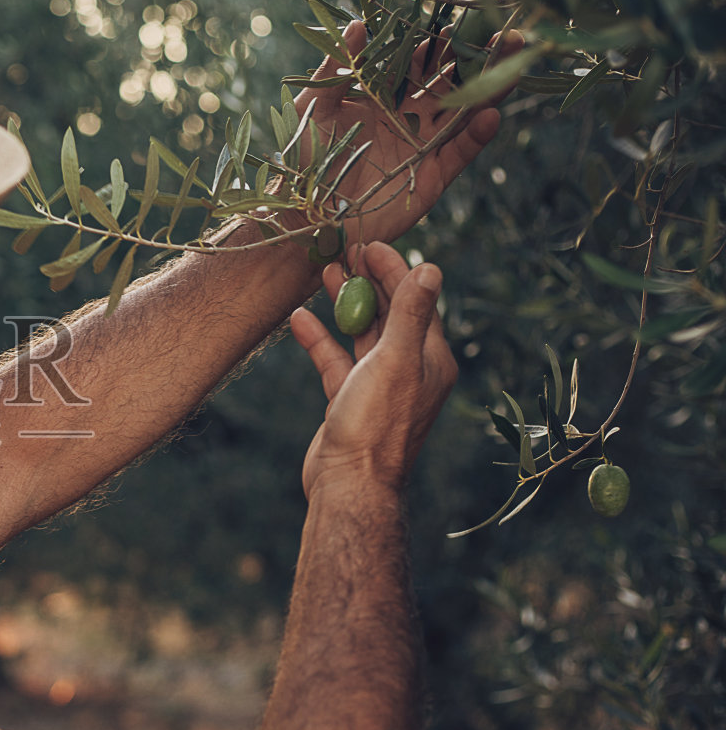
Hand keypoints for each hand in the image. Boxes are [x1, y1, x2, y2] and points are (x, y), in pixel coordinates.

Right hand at [289, 243, 457, 497]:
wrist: (350, 484)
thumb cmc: (376, 424)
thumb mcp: (395, 360)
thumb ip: (410, 314)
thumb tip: (430, 269)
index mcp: (430, 359)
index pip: (416, 302)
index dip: (396, 271)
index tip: (371, 246)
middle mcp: (408, 370)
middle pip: (389, 314)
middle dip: (368, 282)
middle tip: (346, 251)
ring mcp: (377, 385)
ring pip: (361, 334)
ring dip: (344, 304)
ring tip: (325, 273)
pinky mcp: (349, 400)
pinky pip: (335, 360)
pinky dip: (319, 338)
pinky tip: (300, 318)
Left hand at [291, 21, 525, 246]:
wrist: (302, 215)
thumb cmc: (301, 161)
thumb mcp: (313, 107)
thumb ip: (337, 67)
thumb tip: (359, 23)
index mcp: (382, 101)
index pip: (420, 66)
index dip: (441, 44)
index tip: (462, 18)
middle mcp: (409, 122)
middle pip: (453, 86)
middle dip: (483, 61)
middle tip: (512, 34)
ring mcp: (423, 150)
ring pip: (465, 116)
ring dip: (492, 92)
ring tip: (516, 65)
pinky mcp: (430, 180)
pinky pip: (458, 154)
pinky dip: (475, 136)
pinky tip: (489, 115)